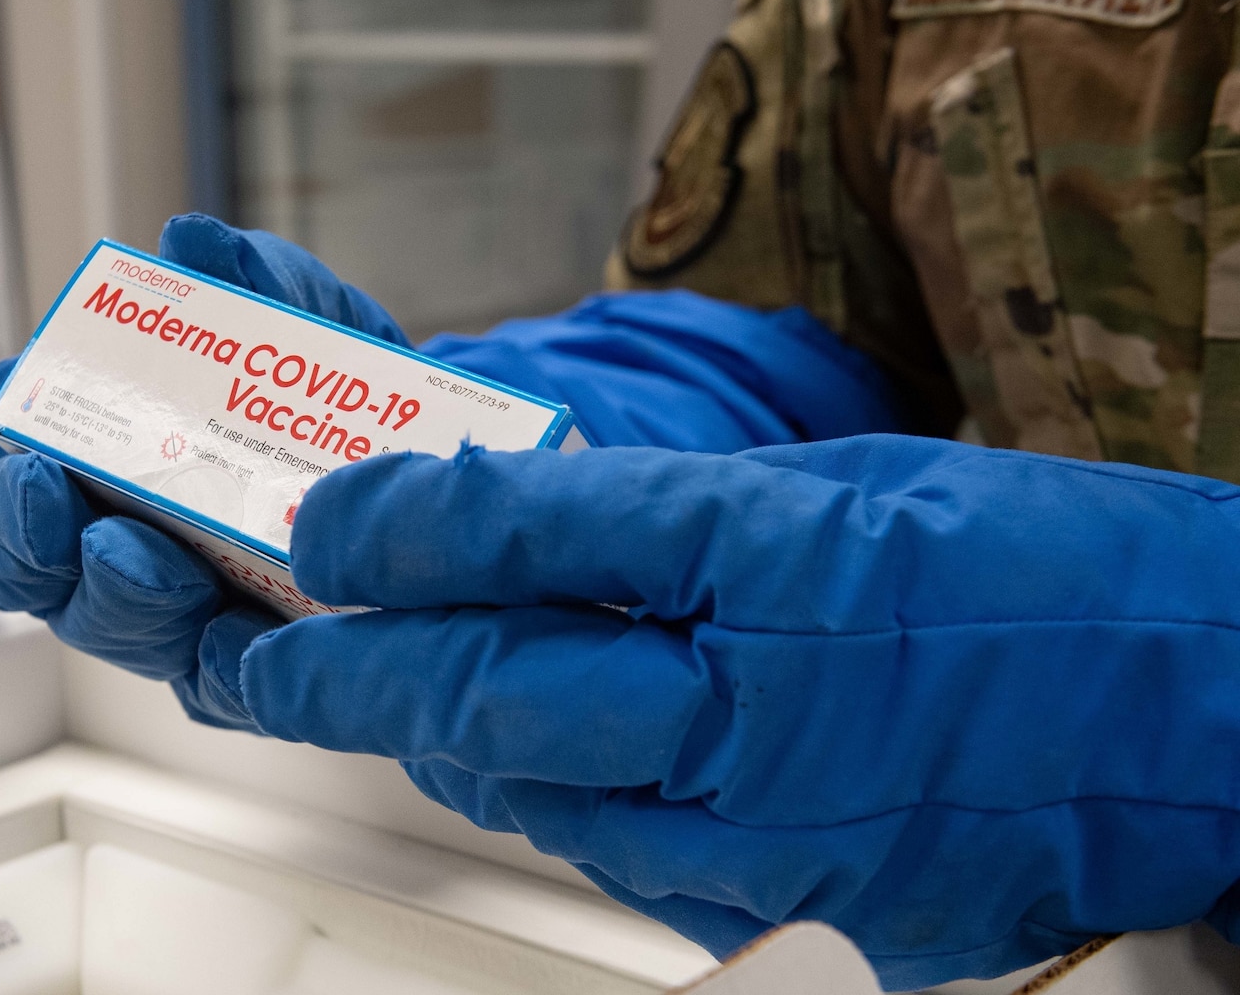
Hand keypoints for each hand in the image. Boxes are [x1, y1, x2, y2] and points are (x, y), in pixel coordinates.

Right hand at [0, 214, 405, 729]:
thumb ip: (259, 284)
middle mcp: (141, 550)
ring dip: (130, 603)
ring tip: (163, 570)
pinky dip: (230, 667)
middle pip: (52, 576)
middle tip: (72, 519)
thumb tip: (190, 240)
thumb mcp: (320, 331)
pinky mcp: (268, 674)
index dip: (6, 480)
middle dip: (42, 551)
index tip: (25, 457)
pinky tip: (241, 638)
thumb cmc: (355, 402)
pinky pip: (232, 689)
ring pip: (131, 636)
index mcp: (123, 471)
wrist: (460, 475)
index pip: (28, 490)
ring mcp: (199, 619)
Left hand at [232, 438, 1239, 987]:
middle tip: (254, 658)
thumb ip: (661, 518)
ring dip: (432, 739)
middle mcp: (752, 717)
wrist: (1194, 716)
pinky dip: (544, 797)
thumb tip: (510, 522)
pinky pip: (613, 855)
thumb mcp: (836, 490)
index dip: (401, 527)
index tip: (324, 521)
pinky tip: (516, 755)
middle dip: (342, 674)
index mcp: (771, 566)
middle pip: (488, 694)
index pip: (528, 537)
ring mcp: (764, 838)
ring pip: (529, 791)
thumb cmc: (1044, 579)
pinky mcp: (782, 909)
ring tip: (356, 690)